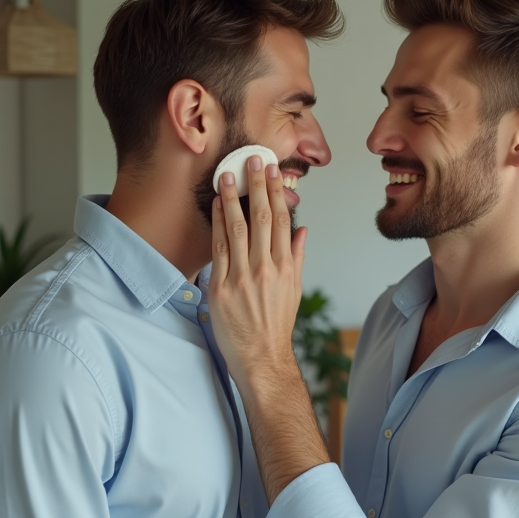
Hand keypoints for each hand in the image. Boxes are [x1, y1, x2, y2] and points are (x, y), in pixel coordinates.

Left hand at [210, 154, 306, 390]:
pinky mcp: (223, 287)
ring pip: (238, 228)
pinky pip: (219, 248)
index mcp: (286, 267)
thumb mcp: (294, 289)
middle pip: (263, 218)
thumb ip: (297, 257)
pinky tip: (215, 206)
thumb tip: (303, 231)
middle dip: (257, 186)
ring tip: (228, 175)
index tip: (273, 172)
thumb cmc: (276, 325)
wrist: (261, 357)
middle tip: (253, 160)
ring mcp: (243, 277)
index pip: (283, 220)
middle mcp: (266, 268)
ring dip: (233, 198)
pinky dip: (217, 224)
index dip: (277, 193)